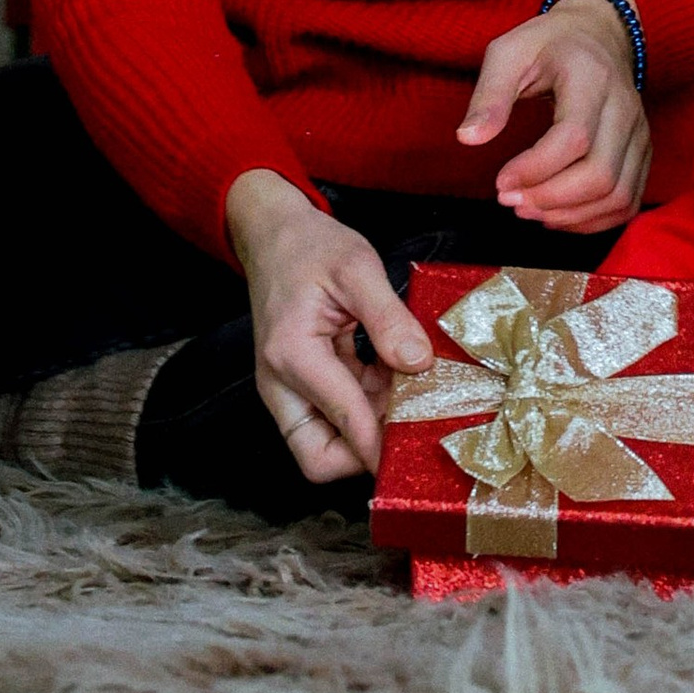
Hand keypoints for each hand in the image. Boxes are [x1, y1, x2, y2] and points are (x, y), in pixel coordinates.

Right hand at [224, 166, 428, 482]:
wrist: (274, 235)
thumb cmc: (311, 247)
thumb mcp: (357, 268)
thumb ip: (388, 318)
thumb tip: (419, 363)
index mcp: (293, 356)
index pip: (342, 420)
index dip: (381, 443)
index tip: (418, 448)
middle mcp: (282, 385)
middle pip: (319, 457)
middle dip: (367, 453)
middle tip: (413, 424)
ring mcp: (289, 389)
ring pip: (329, 441)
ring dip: (373, 427)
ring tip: (416, 397)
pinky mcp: (303, 384)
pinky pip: (336, 414)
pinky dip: (369, 406)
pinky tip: (399, 379)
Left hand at [457, 0, 651, 230]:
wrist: (596, 33)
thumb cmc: (547, 44)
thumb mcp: (509, 53)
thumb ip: (489, 95)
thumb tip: (467, 138)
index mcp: (592, 76)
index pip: (575, 137)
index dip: (535, 169)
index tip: (500, 182)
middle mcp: (624, 106)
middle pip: (601, 174)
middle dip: (550, 199)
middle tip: (510, 201)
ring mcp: (639, 132)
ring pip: (617, 195)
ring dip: (570, 215)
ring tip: (529, 209)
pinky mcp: (642, 152)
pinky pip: (627, 202)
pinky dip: (592, 221)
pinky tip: (557, 214)